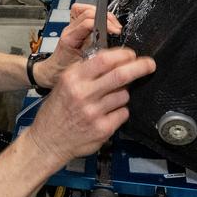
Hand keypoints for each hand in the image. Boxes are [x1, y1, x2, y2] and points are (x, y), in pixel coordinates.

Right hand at [25, 48, 155, 165]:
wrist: (48, 141)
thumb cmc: (56, 112)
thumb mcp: (63, 84)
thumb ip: (85, 72)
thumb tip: (112, 60)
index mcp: (73, 79)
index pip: (104, 60)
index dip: (123, 55)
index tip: (131, 55)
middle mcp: (83, 94)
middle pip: (120, 75)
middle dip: (140, 67)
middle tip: (149, 64)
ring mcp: (94, 113)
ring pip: (124, 95)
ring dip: (122, 95)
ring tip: (108, 100)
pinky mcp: (103, 129)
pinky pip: (123, 113)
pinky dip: (119, 112)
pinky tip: (107, 115)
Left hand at [33, 3, 121, 87]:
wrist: (52, 71)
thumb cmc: (63, 70)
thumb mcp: (82, 67)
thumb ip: (94, 58)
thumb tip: (111, 51)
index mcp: (69, 39)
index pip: (88, 22)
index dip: (104, 24)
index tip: (115, 31)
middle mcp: (69, 30)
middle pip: (88, 12)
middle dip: (106, 17)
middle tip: (116, 28)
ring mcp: (70, 26)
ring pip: (85, 9)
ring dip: (101, 14)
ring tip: (111, 24)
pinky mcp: (74, 26)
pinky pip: (83, 12)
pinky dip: (94, 13)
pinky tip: (101, 21)